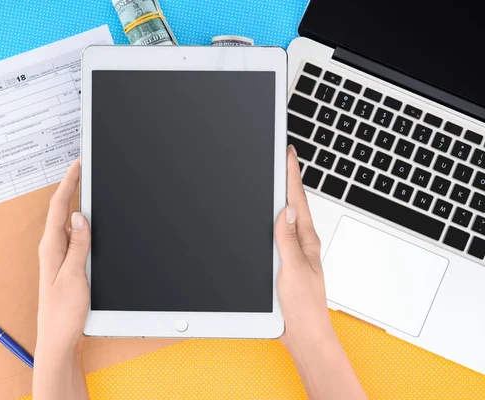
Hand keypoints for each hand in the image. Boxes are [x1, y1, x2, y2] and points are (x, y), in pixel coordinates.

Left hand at [34, 159, 89, 399]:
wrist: (58, 340)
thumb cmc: (63, 313)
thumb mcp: (75, 275)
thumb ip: (78, 244)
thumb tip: (81, 216)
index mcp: (51, 247)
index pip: (60, 207)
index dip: (69, 183)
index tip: (77, 165)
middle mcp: (52, 249)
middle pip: (62, 211)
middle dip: (72, 187)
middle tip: (84, 169)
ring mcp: (58, 257)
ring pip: (68, 223)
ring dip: (77, 205)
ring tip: (87, 188)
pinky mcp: (66, 266)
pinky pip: (74, 238)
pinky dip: (82, 225)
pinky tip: (89, 224)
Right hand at [275, 146, 367, 399]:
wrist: (304, 334)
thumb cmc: (304, 307)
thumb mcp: (294, 270)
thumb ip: (289, 240)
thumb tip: (287, 211)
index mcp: (306, 241)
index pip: (297, 200)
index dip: (292, 174)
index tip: (288, 153)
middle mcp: (301, 243)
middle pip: (293, 204)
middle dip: (287, 178)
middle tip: (282, 157)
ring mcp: (292, 252)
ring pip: (286, 217)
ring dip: (282, 196)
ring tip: (277, 177)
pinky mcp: (284, 262)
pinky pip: (278, 233)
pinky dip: (273, 218)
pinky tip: (268, 217)